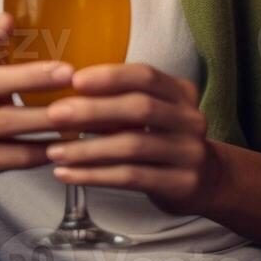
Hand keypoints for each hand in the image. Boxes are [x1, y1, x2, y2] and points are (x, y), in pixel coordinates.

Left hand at [43, 63, 220, 215]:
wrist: (207, 181)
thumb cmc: (162, 139)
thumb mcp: (150, 114)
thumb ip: (118, 102)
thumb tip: (64, 94)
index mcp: (180, 93)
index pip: (145, 76)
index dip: (110, 77)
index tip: (74, 80)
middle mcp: (190, 119)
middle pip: (139, 108)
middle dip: (93, 110)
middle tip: (54, 115)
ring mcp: (190, 153)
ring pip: (132, 147)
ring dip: (87, 149)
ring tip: (54, 152)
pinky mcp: (182, 184)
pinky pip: (131, 178)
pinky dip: (95, 176)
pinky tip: (67, 174)